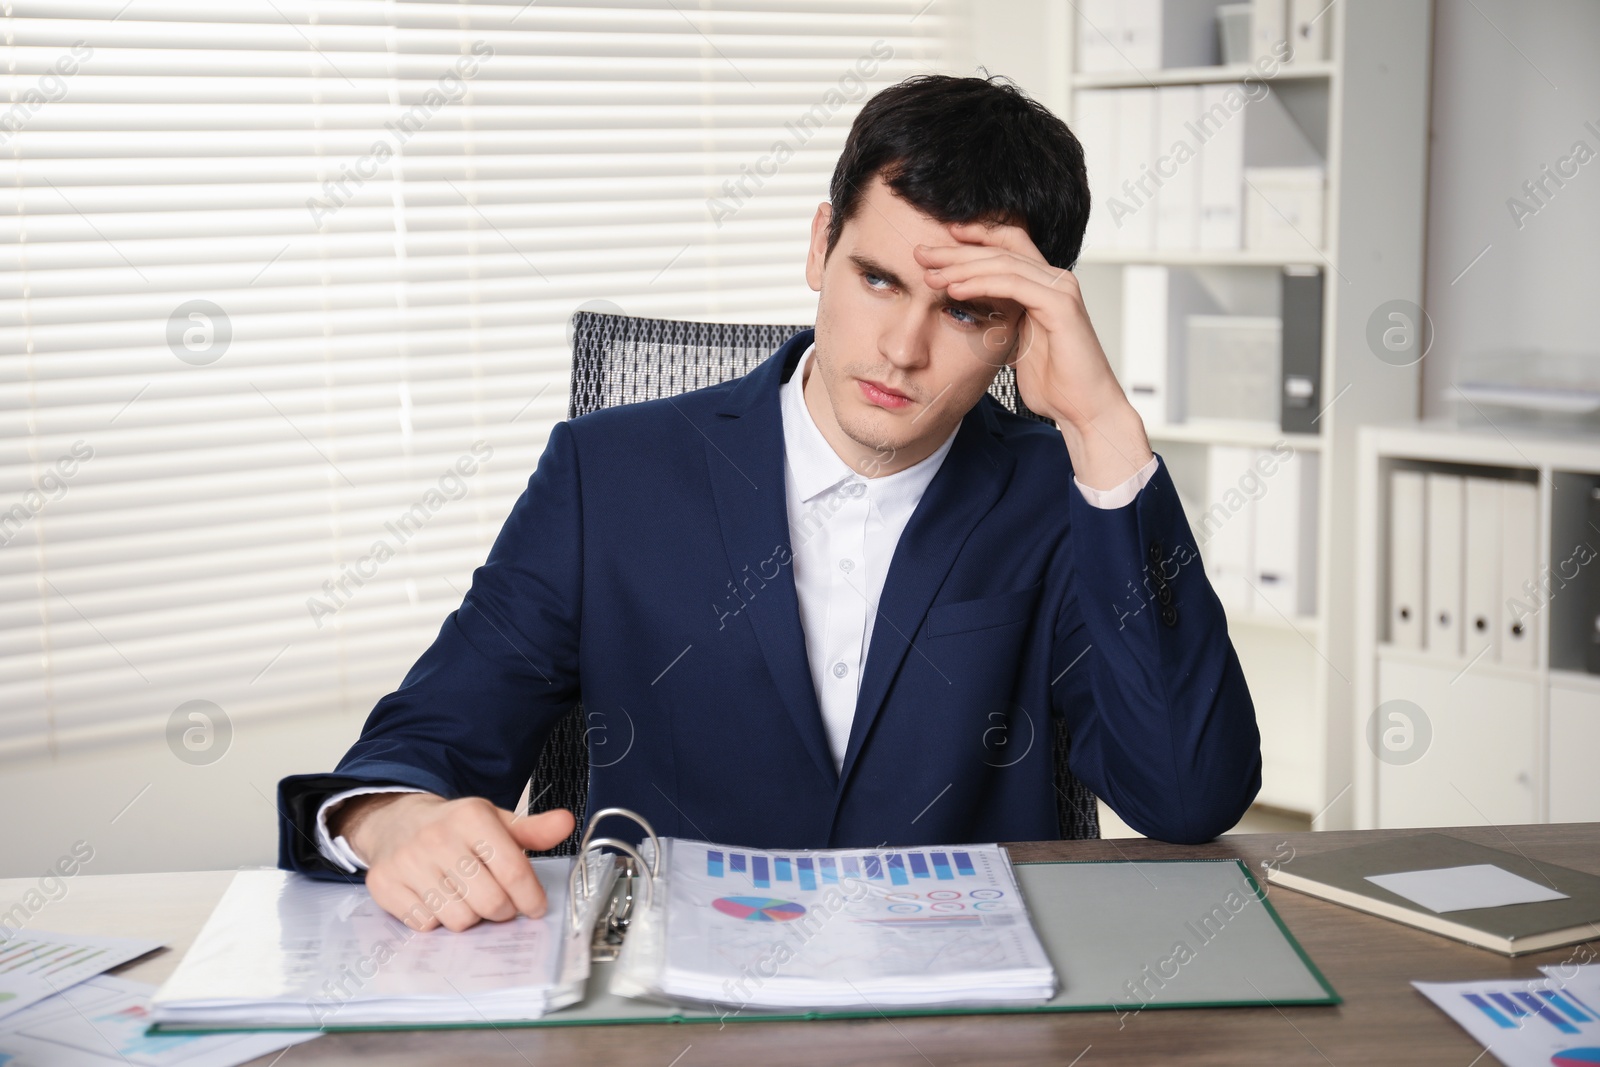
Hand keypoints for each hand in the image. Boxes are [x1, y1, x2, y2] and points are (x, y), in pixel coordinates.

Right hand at [331, 792, 575, 931]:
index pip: (514, 871)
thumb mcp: (496, 822)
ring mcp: (408, 862)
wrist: (396, 822)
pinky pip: (426, 925)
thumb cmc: (455, 827)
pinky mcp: (385, 885)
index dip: (530, 898)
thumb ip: (533, 830)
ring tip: (466, 896)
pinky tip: (437, 899)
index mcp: (471, 817)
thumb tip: (567, 823)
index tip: (535, 907)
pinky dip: (437, 920)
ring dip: (469, 916)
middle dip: (501, 910)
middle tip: (498, 902)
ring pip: (459, 919)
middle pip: (489, 902)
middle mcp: (437, 838)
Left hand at [913, 222, 1153, 489]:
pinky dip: (981, 285)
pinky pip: (1013, 285)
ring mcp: (1061, 290)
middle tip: (920, 253)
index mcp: (1045, 285)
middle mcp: (1056, 279)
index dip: (975, 236)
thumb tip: (973, 313)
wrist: (1083, 409)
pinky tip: (955, 290)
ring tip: (930, 274)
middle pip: (1001, 249)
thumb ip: (1002, 320)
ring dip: (962, 267)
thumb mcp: (1017, 344)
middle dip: (957, 250)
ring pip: (1004, 263)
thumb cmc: (1054, 383)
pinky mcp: (1061, 306)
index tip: (938, 240)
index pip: (1008, 244)